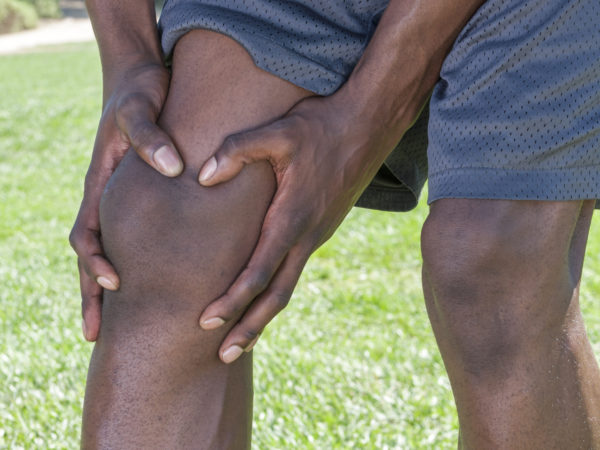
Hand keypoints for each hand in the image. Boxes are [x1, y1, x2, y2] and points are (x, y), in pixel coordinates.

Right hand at [70, 62, 182, 340]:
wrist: (143, 82)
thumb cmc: (140, 94)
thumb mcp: (140, 108)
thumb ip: (151, 137)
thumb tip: (172, 170)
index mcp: (99, 187)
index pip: (86, 234)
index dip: (95, 262)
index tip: (113, 285)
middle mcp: (106, 202)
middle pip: (91, 257)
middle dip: (91, 296)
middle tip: (95, 336)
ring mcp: (121, 205)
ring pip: (112, 255)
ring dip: (110, 291)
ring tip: (119, 328)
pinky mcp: (143, 203)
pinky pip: (136, 241)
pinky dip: (138, 268)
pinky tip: (155, 288)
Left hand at [197, 92, 402, 362]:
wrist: (368, 126)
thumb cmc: (321, 127)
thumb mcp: (278, 132)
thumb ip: (237, 151)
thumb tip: (202, 177)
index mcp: (293, 218)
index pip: (258, 272)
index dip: (232, 300)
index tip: (206, 322)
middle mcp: (307, 236)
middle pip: (276, 296)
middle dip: (248, 328)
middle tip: (222, 357)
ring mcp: (317, 235)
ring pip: (288, 287)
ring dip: (263, 316)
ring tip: (240, 341)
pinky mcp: (320, 229)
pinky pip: (295, 270)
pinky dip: (276, 292)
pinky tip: (263, 296)